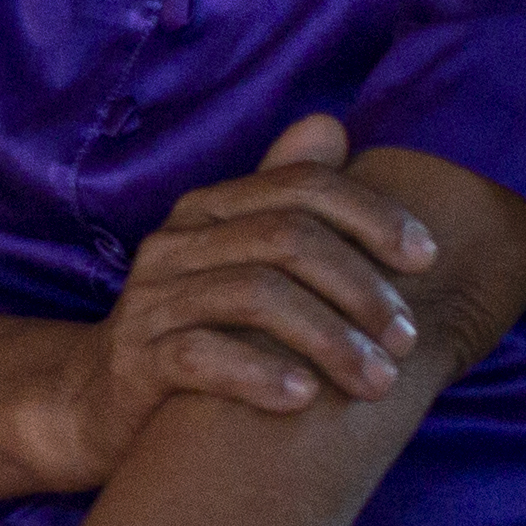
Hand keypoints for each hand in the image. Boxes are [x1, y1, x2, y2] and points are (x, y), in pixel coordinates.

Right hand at [53, 113, 439, 476]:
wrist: (98, 401)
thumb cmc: (195, 328)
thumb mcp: (236, 260)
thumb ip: (279, 197)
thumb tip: (328, 125)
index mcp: (210, 212)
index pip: (301, 186)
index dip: (372, 215)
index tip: (427, 259)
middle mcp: (176, 243)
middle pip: (286, 239)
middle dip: (360, 288)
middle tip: (406, 339)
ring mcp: (150, 300)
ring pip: (252, 296)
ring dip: (329, 339)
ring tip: (375, 379)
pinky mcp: (135, 359)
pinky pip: (199, 356)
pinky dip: (259, 373)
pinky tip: (303, 398)